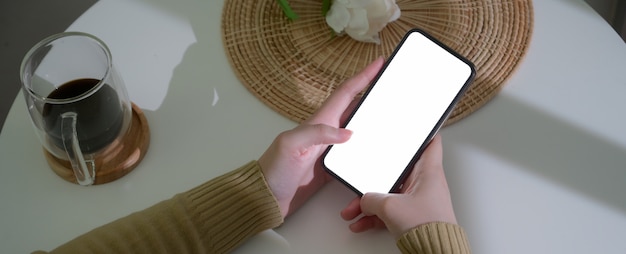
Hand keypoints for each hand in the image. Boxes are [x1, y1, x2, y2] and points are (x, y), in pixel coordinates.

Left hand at [258, 58, 384, 217]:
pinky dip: (368, 149)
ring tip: (391, 114)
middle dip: (372, 94)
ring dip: (373, 121)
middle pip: (354, 108)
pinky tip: (378, 151)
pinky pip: (354, 155)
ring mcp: (328, 150)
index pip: (345, 94)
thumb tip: (347, 133)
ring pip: (357, 131)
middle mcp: (325, 133)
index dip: (363, 77)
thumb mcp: (290, 145)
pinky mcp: (330, 168)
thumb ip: (316, 134)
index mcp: (318, 122)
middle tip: (392, 84)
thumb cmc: (273, 170)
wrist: (264, 197)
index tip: (379, 63)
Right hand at [340, 135, 457, 238]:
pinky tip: (359, 222)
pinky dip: (374, 216)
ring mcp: (418, 201)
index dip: (423, 131)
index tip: (413, 124)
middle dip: (375, 177)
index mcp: (428, 172)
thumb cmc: (427, 226)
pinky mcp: (412, 216)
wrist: (435, 252)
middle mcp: (424, 184)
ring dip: (369, 202)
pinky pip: (389, 211)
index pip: (431, 142)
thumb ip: (371, 199)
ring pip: (389, 194)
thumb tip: (364, 200)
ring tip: (352, 210)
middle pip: (397, 171)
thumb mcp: (390, 207)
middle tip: (365, 172)